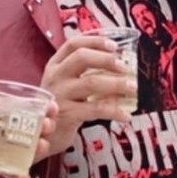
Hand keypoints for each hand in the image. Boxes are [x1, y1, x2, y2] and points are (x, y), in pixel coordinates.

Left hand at [0, 80, 56, 177]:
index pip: (25, 106)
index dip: (41, 107)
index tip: (51, 107)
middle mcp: (3, 128)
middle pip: (31, 128)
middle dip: (44, 127)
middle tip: (47, 126)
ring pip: (26, 150)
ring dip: (37, 150)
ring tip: (40, 147)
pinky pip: (10, 171)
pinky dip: (18, 176)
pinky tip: (23, 177)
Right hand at [40, 33, 136, 153]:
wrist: (43, 135)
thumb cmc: (61, 106)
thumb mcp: (68, 86)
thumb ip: (87, 76)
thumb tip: (121, 71)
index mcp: (55, 65)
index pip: (73, 44)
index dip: (95, 41)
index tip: (114, 46)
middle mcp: (56, 76)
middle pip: (82, 57)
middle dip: (107, 59)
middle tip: (124, 67)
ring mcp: (60, 94)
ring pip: (92, 82)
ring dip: (116, 83)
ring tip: (133, 88)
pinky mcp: (67, 114)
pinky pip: (96, 109)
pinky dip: (115, 111)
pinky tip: (126, 115)